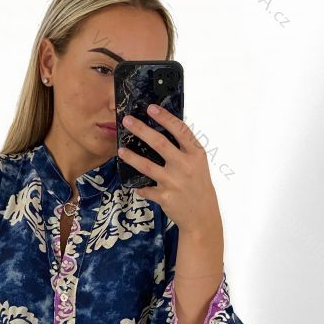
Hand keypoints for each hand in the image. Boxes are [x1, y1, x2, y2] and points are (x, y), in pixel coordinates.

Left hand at [118, 103, 222, 250]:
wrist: (202, 215)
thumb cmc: (198, 185)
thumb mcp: (198, 164)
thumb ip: (185, 149)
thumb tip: (164, 129)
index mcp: (195, 154)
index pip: (180, 130)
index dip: (165, 118)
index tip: (150, 108)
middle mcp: (185, 166)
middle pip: (159, 143)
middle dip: (141, 130)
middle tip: (127, 121)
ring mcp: (174, 182)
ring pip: (146, 166)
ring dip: (131, 157)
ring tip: (121, 150)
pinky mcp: (164, 197)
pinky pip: (146, 189)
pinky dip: (139, 187)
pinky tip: (134, 184)